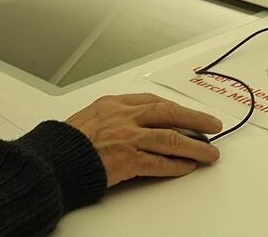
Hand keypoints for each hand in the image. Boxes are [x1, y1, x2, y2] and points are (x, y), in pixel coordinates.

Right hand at [66, 93, 221, 187]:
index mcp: (114, 103)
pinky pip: (160, 162)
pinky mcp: (128, 160)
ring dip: (195, 146)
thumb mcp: (91, 116)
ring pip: (171, 138)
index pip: (153, 101)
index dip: (176, 108)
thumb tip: (137, 123)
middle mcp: (124, 116)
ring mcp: (128, 138)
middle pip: (170, 113)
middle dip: (196, 119)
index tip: (188, 113)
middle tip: (213, 125)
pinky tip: (187, 167)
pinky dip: (177, 165)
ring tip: (209, 152)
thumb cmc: (67, 142)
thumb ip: (115, 116)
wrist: (54, 160)